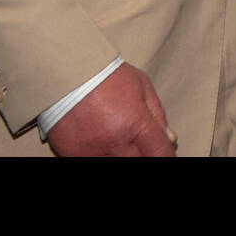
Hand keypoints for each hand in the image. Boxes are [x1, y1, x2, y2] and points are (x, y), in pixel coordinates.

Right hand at [46, 62, 176, 156]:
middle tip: (138, 139)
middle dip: (144, 154)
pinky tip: (100, 140)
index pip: (160, 153)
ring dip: (122, 154)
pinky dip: (100, 154)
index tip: (165, 152)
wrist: (65, 72)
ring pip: (117, 164)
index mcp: (135, 123)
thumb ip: (157, 115)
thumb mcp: (141, 86)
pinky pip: (93, 161)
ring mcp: (92, 151)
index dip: (166, 155)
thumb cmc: (107, 75)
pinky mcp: (72, 155)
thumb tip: (170, 140)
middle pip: (140, 162)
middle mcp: (114, 142)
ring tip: (117, 135)